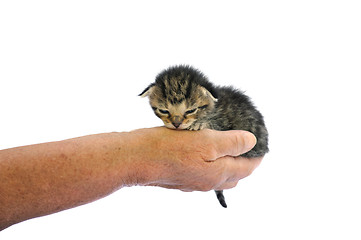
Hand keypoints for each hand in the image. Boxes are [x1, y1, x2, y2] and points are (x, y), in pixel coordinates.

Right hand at [129, 127, 261, 191]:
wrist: (137, 159)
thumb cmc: (169, 148)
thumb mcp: (206, 140)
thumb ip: (231, 143)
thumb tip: (251, 142)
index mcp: (218, 174)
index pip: (246, 168)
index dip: (256, 156)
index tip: (261, 146)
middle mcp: (207, 182)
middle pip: (234, 176)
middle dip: (243, 163)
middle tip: (245, 147)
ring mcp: (192, 182)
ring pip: (217, 176)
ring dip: (226, 165)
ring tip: (226, 149)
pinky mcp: (180, 178)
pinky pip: (202, 174)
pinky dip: (210, 165)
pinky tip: (202, 154)